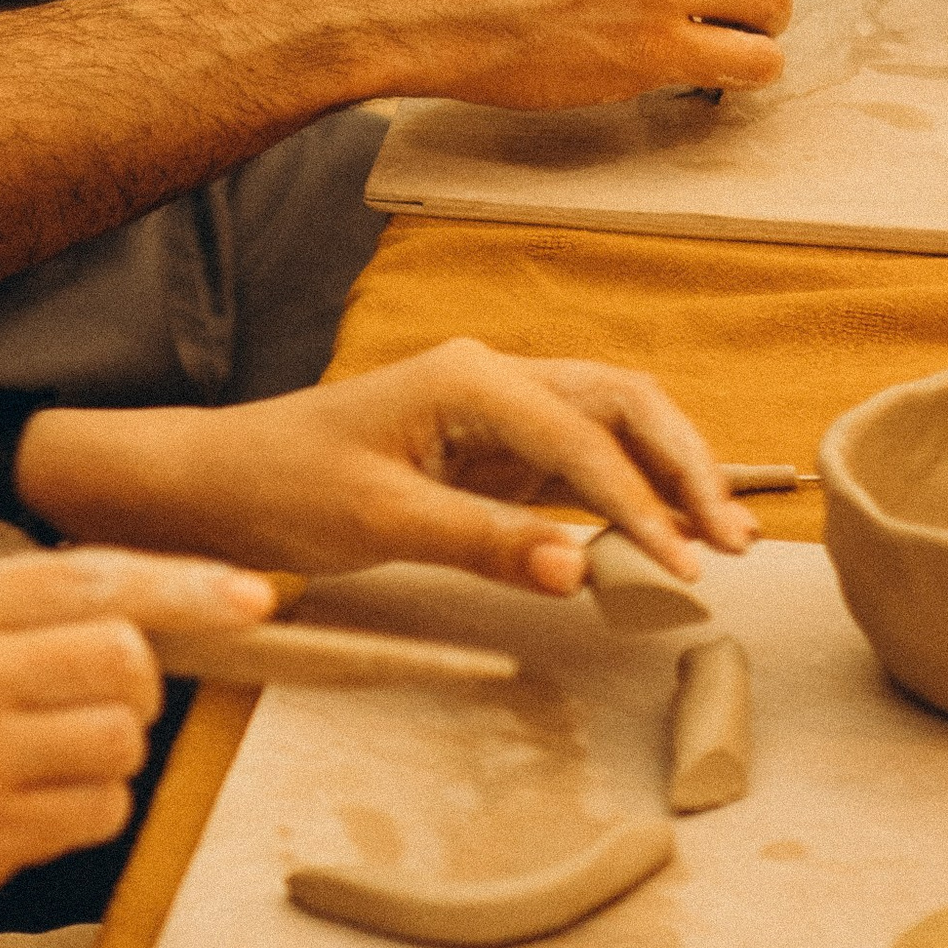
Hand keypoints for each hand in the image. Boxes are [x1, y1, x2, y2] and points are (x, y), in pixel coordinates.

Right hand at [0, 546, 272, 947]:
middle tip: (86, 718)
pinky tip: (17, 823)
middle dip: (134, 690)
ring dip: (106, 762)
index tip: (249, 595)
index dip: (185, 584)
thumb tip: (126, 616)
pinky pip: (95, 815)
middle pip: (125, 655)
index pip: (91, 575)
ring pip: (122, 741)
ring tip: (34, 778)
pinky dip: (81, 819)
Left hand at [22, 345, 754, 601]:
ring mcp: (493, 411)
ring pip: (610, 424)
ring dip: (668, 475)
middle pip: (622, 403)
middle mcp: (491, 379)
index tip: (685, 568)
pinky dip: (627, 493)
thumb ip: (483, 542)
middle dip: (686, 466)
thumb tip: (581, 569)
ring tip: (721, 541)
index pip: (584, 437)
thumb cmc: (280, 487)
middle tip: (734, 546)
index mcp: (467, 379)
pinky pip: (577, 461)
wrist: (213, 482)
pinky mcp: (487, 450)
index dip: (643, 504)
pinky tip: (660, 538)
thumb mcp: (376, 521)